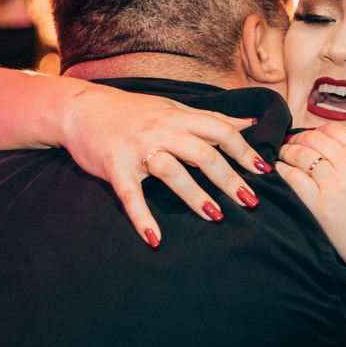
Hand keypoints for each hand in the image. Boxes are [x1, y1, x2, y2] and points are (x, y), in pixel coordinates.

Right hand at [60, 82, 269, 243]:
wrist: (80, 108)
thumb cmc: (133, 111)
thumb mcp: (173, 107)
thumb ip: (210, 118)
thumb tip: (249, 122)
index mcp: (179, 116)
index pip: (220, 130)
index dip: (244, 150)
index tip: (265, 171)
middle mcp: (161, 129)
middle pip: (203, 152)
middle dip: (229, 178)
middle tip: (250, 202)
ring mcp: (137, 148)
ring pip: (171, 170)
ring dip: (195, 195)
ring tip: (216, 216)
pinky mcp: (114, 166)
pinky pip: (130, 194)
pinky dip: (142, 217)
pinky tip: (155, 238)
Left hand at [277, 114, 345, 314]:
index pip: (338, 131)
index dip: (323, 131)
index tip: (317, 137)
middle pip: (316, 139)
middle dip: (303, 138)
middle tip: (296, 143)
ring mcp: (333, 185)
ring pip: (302, 155)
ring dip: (289, 150)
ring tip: (284, 153)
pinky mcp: (319, 206)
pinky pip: (293, 178)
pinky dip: (283, 169)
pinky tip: (279, 169)